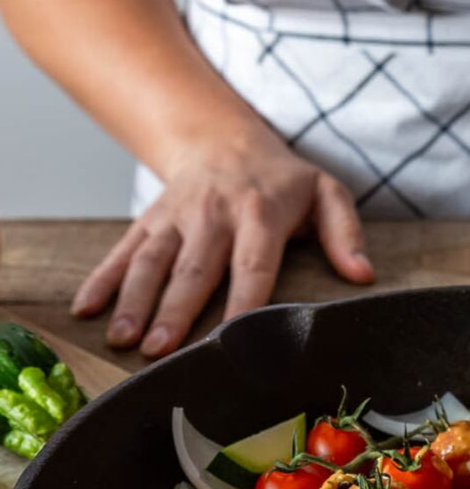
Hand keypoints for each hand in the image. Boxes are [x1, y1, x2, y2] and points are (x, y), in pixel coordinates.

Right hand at [72, 134, 374, 356]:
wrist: (223, 138)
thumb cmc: (283, 181)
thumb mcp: (326, 193)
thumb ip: (345, 233)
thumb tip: (363, 274)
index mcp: (260, 212)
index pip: (253, 265)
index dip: (244, 302)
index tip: (235, 337)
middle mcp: (213, 214)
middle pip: (194, 269)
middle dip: (175, 311)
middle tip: (159, 351)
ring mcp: (176, 217)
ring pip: (152, 261)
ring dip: (135, 301)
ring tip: (124, 340)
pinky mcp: (150, 220)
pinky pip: (123, 250)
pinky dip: (103, 279)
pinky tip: (86, 310)